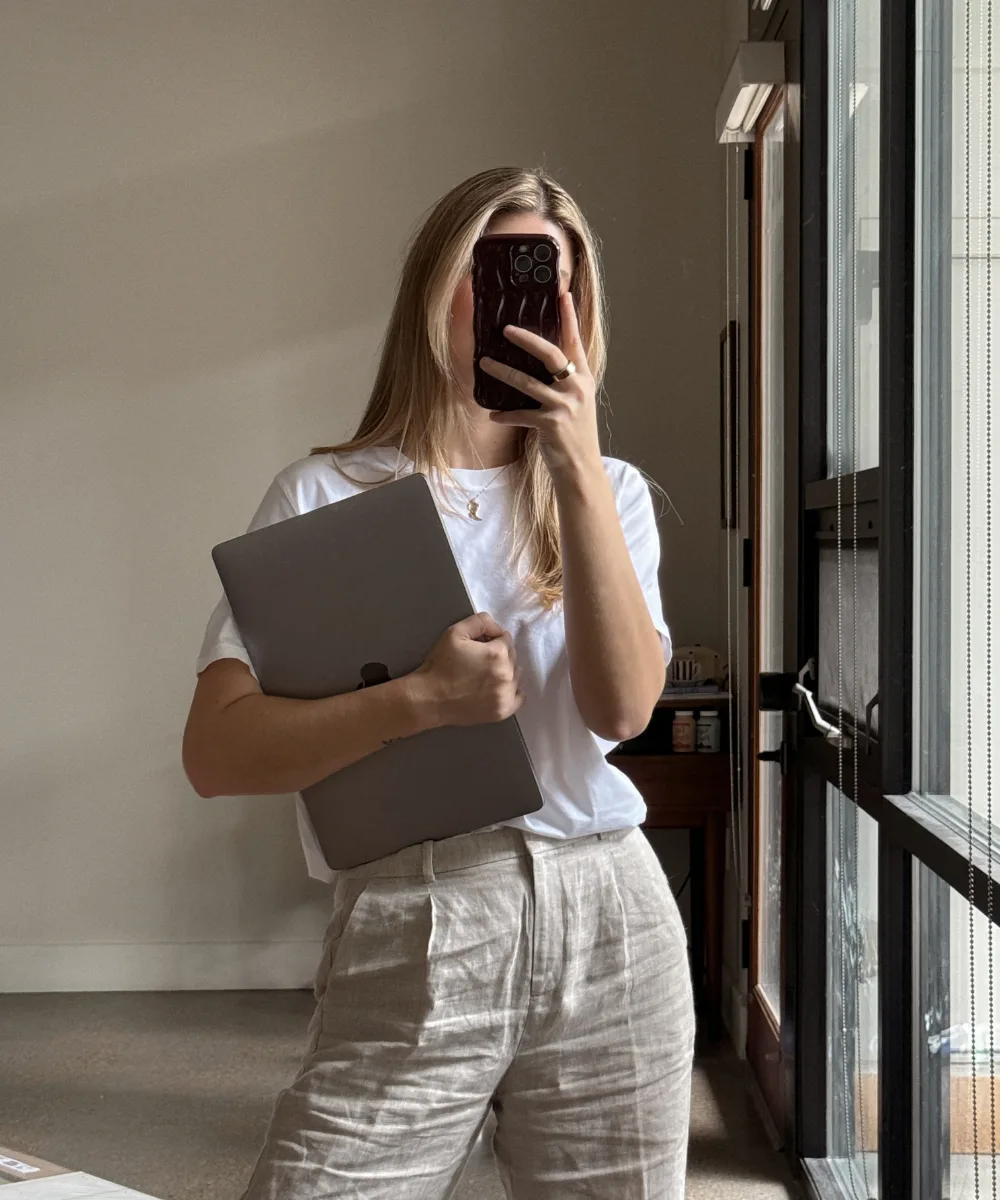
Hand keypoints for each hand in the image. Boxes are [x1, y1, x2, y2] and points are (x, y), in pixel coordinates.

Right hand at [410, 613, 523, 727]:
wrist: (429, 698)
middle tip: (478, 661)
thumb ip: (480, 621)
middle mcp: (506, 675)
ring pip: (516, 675)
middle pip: (512, 656)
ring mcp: (505, 695)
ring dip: (505, 672)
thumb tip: (496, 628)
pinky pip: (519, 697)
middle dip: (499, 654)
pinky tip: (497, 688)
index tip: (478, 646)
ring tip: (484, 675)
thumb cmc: (440, 665)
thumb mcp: (454, 632)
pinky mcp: (502, 711)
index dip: (491, 639)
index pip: (506, 639)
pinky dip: (511, 691)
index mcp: (497, 654)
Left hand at [477, 290, 601, 478]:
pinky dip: (504, 414)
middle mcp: (576, 388)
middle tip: (505, 329)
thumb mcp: (575, 404)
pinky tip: (492, 414)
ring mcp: (564, 405)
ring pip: (527, 381)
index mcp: (583, 379)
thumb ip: (562, 383)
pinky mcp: (551, 423)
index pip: (575, 341)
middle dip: (526, 339)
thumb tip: (536, 363)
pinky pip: (520, 413)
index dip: (569, 317)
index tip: (562, 294)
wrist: (580, 468)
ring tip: (484, 363)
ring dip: (502, 372)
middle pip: (550, 353)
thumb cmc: (574, 435)